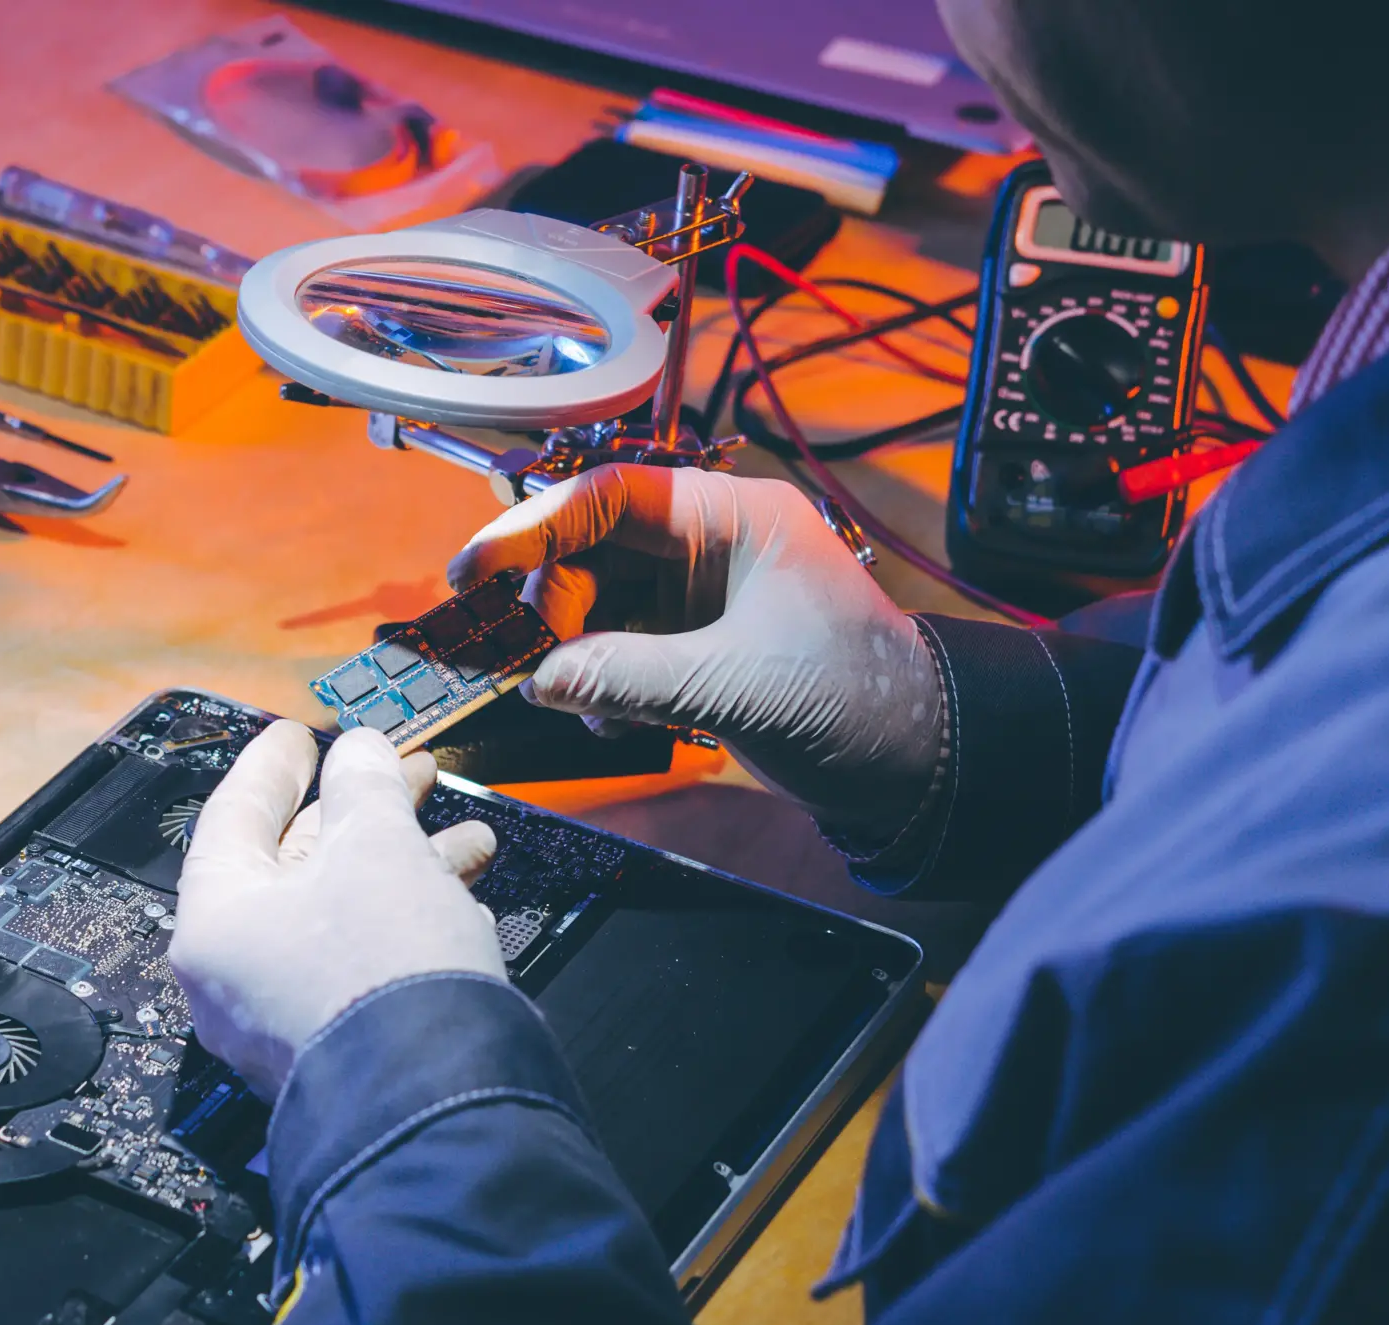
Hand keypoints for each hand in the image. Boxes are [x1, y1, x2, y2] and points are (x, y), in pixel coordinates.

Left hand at [170, 722, 502, 1096]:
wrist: (435, 1097)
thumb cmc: (381, 973)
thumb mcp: (377, 846)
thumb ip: (365, 786)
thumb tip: (362, 753)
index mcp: (216, 920)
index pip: (233, 819)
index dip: (274, 767)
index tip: (300, 735)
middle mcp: (236, 975)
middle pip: (295, 867)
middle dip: (363, 814)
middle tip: (404, 772)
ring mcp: (286, 1017)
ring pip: (342, 915)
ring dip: (405, 865)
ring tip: (468, 838)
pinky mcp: (339, 1045)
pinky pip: (364, 963)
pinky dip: (409, 923)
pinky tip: (462, 901)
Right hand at [447, 464, 942, 838]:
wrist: (918, 761)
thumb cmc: (860, 701)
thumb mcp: (737, 688)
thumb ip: (629, 679)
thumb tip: (539, 679)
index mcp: (733, 518)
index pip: (608, 499)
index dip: (530, 529)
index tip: (470, 571)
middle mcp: (710, 544)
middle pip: (588, 552)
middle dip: (551, 608)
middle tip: (535, 668)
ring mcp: (699, 594)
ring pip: (594, 603)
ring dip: (571, 654)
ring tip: (583, 706)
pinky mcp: (693, 642)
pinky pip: (614, 646)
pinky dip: (596, 680)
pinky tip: (606, 717)